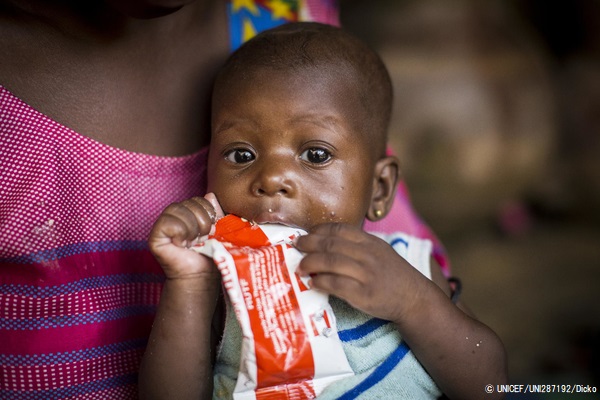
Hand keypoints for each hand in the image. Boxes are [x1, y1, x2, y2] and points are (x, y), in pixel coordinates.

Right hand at [148, 193, 224, 279]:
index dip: (208, 212)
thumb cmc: (210, 254)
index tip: (211, 230)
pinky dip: (180, 233)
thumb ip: (216, 212)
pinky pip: (168, 223)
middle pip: (188, 202)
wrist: (200, 275)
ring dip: (192, 228)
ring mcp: (162, 225)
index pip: (198, 199)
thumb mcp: (218, 230)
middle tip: (203, 238)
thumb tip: (211, 195)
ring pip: (178, 210)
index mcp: (187, 213)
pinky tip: (182, 244)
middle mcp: (173, 216)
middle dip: (202, 221)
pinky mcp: (154, 237)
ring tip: (193, 242)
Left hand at [294, 223, 427, 322]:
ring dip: (310, 263)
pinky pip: (336, 284)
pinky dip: (321, 282)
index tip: (306, 234)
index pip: (339, 229)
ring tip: (300, 267)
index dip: (318, 230)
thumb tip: (325, 243)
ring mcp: (366, 274)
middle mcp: (367, 255)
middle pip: (331, 244)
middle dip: (308, 244)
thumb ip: (357, 245)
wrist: (414, 298)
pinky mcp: (363, 294)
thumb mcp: (379, 251)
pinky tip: (312, 283)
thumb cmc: (393, 275)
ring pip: (331, 262)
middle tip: (296, 247)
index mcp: (370, 242)